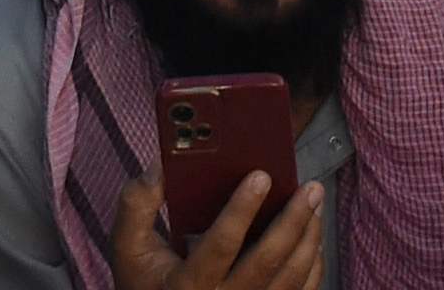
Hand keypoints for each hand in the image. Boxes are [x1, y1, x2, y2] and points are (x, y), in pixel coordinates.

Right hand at [111, 165, 324, 289]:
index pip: (219, 245)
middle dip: (292, 221)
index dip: (242, 209)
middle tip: (310, 187)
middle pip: (266, 262)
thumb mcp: (128, 245)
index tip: (261, 175)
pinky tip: (313, 238)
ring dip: (308, 239)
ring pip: (290, 280)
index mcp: (186, 285)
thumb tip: (161, 166)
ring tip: (315, 204)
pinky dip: (312, 266)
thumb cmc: (145, 280)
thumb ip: (137, 204)